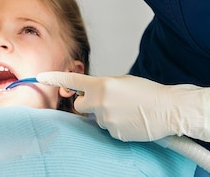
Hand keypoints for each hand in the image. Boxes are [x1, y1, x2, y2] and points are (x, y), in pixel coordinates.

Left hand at [36, 72, 209, 141]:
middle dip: (88, 103)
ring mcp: (107, 120)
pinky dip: (116, 125)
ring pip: (96, 118)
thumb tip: (90, 92)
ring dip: (106, 114)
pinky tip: (130, 121)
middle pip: (81, 104)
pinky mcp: (114, 134)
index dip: (54, 78)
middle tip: (105, 101)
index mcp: (102, 84)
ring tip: (127, 110)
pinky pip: (108, 129)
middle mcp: (101, 102)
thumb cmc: (148, 92)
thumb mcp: (122, 81)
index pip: (73, 80)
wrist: (169, 109)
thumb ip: (102, 85)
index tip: (40, 76)